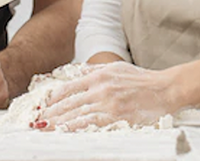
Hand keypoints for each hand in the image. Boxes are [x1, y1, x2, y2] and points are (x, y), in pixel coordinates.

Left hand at [38, 62, 178, 130]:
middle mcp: (101, 88)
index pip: (68, 88)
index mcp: (99, 75)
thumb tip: (76, 73)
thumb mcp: (117, 68)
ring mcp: (108, 103)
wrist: (165, 89)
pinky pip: (90, 124)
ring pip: (76, 114)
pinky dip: (75, 128)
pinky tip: (64, 132)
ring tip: (43, 128)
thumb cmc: (142, 80)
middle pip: (68, 103)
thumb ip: (94, 71)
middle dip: (50, 112)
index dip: (52, 99)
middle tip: (34, 120)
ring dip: (57, 123)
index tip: (41, 106)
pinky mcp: (116, 117)